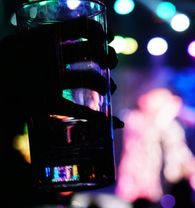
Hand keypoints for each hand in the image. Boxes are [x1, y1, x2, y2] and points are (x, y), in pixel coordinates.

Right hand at [0, 17, 122, 128]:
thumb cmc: (8, 63)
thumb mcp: (22, 42)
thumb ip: (46, 39)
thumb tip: (77, 38)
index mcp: (42, 37)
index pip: (81, 27)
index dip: (99, 33)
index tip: (110, 39)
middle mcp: (49, 56)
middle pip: (91, 53)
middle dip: (108, 58)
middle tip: (110, 64)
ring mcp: (49, 80)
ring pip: (89, 79)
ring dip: (105, 84)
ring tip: (108, 88)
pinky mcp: (47, 103)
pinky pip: (77, 109)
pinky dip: (94, 115)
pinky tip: (104, 119)